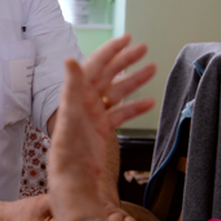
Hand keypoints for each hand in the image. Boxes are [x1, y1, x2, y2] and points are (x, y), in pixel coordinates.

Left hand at [48, 35, 155, 220]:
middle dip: (125, 60)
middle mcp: (84, 101)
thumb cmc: (67, 151)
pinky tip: (149, 102)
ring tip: (152, 69)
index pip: (95, 64)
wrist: (73, 182)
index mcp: (77, 94)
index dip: (111, 50)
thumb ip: (72, 86)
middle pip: (108, 74)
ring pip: (117, 92)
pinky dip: (134, 107)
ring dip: (133, 80)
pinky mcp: (101, 130)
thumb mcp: (70, 116)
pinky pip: (120, 113)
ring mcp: (93, 115)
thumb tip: (70, 58)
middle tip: (143, 48)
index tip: (127, 38)